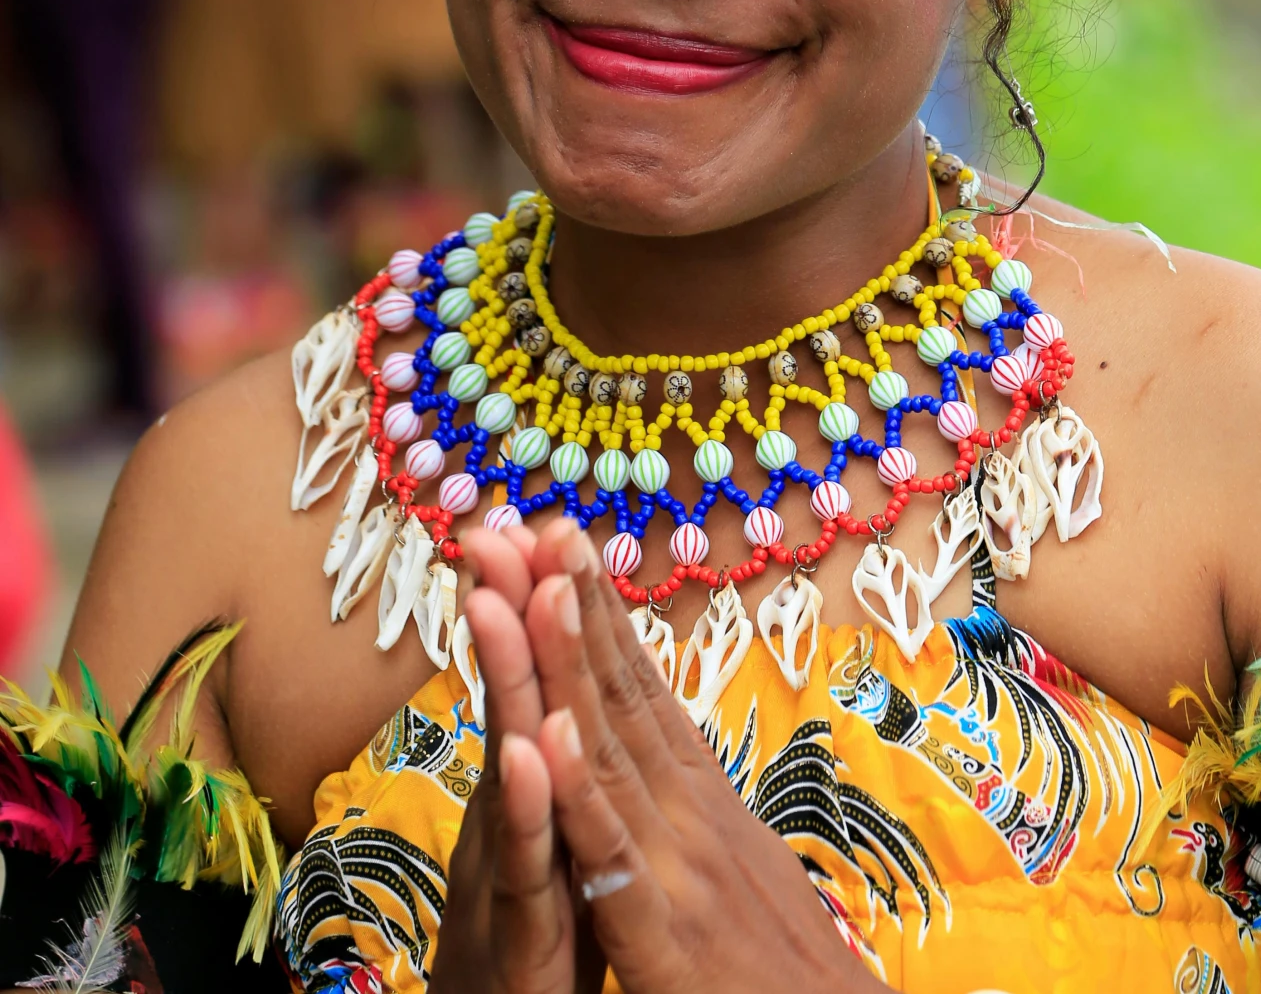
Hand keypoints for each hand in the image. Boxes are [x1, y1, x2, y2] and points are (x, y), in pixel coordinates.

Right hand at [429, 521, 596, 993]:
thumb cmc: (533, 953)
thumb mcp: (551, 856)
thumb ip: (555, 779)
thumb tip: (561, 695)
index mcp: (534, 797)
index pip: (537, 684)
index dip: (533, 605)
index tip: (532, 517)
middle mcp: (513, 824)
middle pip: (514, 702)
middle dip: (504, 610)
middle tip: (492, 522)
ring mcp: (511, 881)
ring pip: (512, 768)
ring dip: (507, 678)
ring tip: (504, 596)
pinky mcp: (522, 941)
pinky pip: (525, 867)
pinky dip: (527, 806)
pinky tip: (529, 748)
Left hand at [471, 521, 872, 993]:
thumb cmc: (782, 977)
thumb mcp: (732, 878)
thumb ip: (693, 821)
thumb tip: (668, 766)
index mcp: (701, 801)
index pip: (641, 686)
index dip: (598, 610)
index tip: (560, 535)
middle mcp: (692, 815)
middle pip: (620, 693)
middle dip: (569, 602)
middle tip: (526, 520)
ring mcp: (679, 870)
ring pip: (610, 751)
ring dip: (569, 662)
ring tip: (537, 579)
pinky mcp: (662, 938)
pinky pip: (608, 858)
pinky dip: (577, 795)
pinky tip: (541, 739)